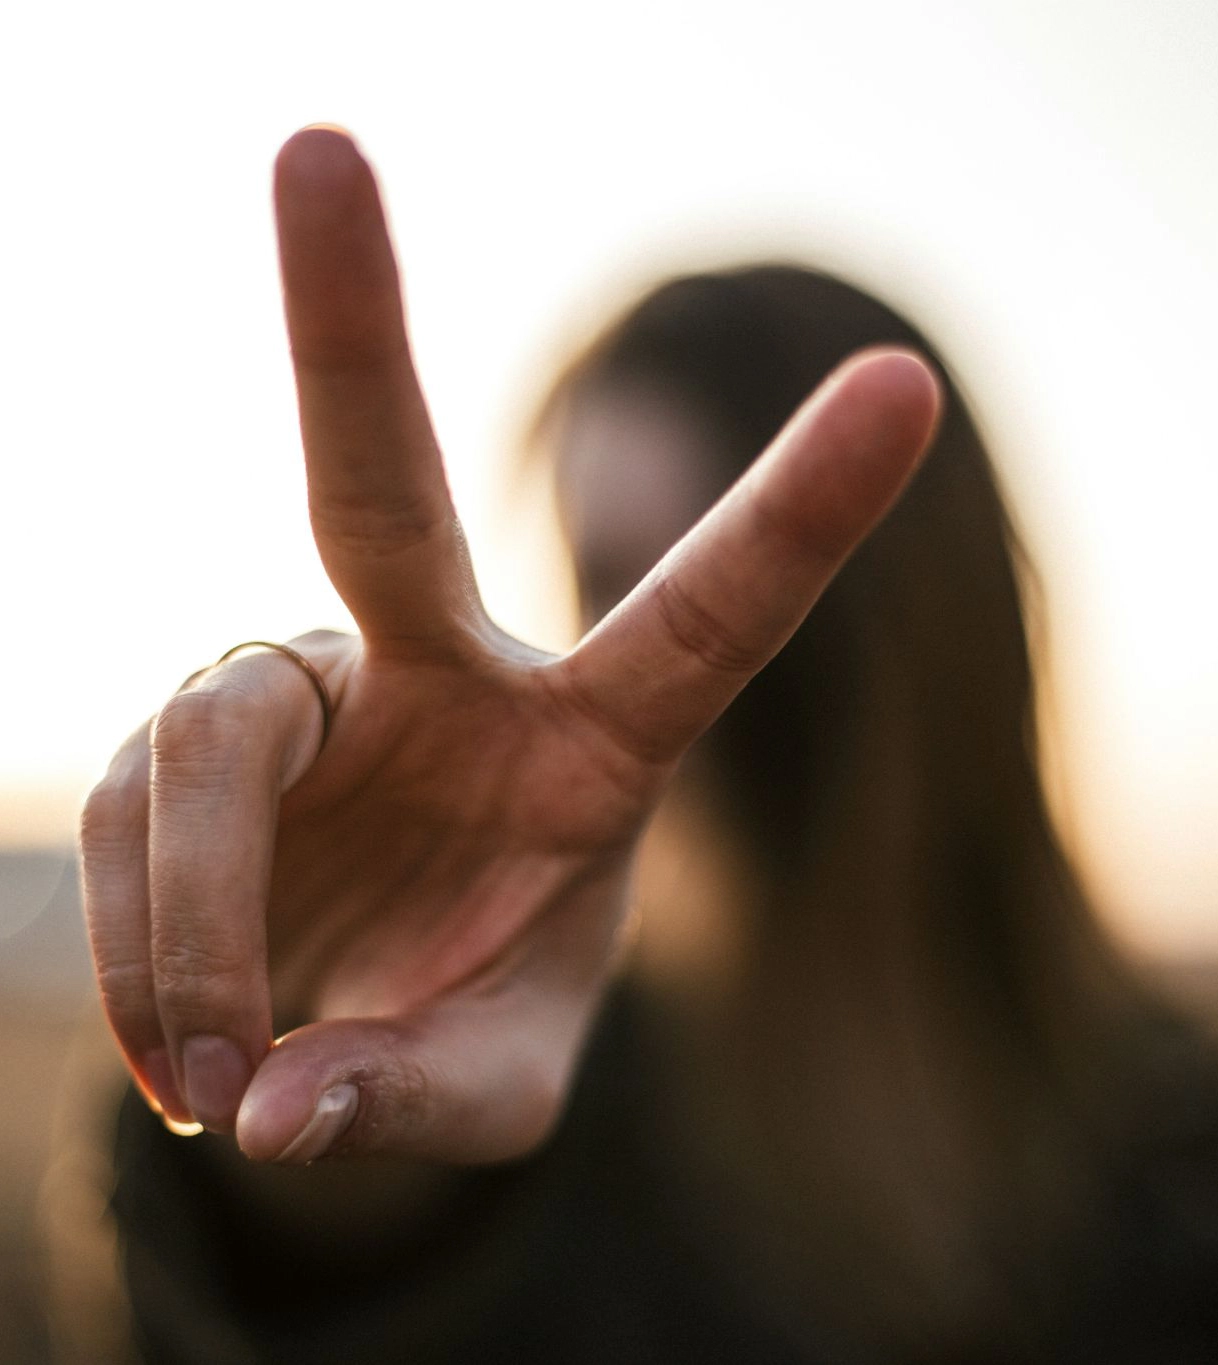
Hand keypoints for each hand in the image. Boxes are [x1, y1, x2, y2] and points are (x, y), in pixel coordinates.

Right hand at [80, 128, 939, 1164]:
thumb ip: (418, 1102)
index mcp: (588, 743)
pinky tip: (176, 1050)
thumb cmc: (460, 1029)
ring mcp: (298, 685)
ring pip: (202, 748)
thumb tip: (284, 1118)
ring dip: (193, 934)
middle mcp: (438, 667)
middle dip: (349, 319)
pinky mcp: (186, 731)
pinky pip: (126, 817)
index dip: (802, 510)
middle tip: (310, 145)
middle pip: (376, 481)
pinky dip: (134, 957)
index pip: (708, 616)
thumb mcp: (491, 1087)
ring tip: (220, 1076)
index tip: (905, 381)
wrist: (342, 1025)